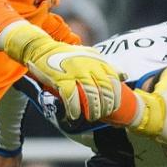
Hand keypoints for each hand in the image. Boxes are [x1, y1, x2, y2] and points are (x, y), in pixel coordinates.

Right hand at [0, 22, 122, 121]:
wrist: (41, 48)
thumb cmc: (67, 55)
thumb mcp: (90, 55)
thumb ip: (107, 66)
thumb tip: (125, 76)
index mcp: (97, 60)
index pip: (113, 81)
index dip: (116, 96)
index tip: (113, 107)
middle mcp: (88, 65)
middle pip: (104, 90)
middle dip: (105, 106)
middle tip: (101, 115)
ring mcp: (75, 71)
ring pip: (90, 95)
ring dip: (92, 110)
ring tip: (91, 118)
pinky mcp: (60, 78)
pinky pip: (71, 97)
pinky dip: (74, 109)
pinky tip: (75, 116)